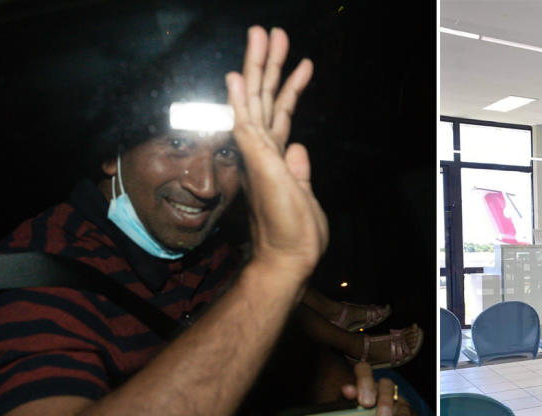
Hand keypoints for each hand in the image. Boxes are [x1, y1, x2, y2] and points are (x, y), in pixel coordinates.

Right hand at [226, 26, 328, 276]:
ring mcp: (257, 155)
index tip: (301, 63)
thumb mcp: (304, 192)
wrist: (288, 258)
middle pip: (263, 98)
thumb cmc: (295, 234)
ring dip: (257, 67)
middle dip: (268, 63)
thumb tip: (299, 148)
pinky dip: (241, 99)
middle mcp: (263, 151)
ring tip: (260, 34)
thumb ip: (299, 168)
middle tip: (269, 31)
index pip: (280, 113)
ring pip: (255, 102)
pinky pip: (246, 124)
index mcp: (276, 157)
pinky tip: (237, 76)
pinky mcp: (257, 162)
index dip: (289, 86)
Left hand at [335, 362, 417, 415]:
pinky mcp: (408, 410)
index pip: (353, 379)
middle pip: (369, 377)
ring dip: (386, 402)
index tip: (348, 392)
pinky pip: (408, 409)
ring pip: (388, 389)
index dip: (352, 382)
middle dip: (367, 387)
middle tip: (367, 403)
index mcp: (357, 396)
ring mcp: (391, 398)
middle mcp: (373, 392)